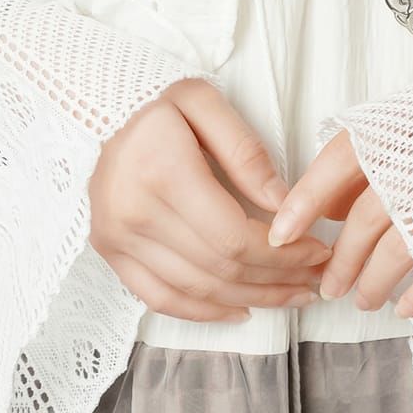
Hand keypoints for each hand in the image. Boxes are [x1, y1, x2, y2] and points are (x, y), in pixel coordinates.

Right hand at [89, 78, 332, 320]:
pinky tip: (239, 308)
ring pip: (195, 291)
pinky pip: (159, 298)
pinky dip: (202, 311)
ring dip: (249, 299)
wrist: (96, 108)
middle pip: (219, 269)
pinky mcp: (111, 252)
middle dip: (276, 280)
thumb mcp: (204, 103)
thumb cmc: (157, 101)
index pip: (233, 237)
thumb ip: (245, 152)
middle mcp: (135, 214)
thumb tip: (283, 204)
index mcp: (162, 173)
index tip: (317, 251)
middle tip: (315, 278)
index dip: (281, 255)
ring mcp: (118, 239)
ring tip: (290, 295)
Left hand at [268, 127, 412, 318]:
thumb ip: (378, 156)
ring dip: (373, 282)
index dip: (306, 198)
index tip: (280, 236)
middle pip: (368, 214)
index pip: (344, 158)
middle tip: (328, 286)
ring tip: (365, 300)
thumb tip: (325, 209)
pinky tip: (408, 305)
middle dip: (342, 258)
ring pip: (400, 248)